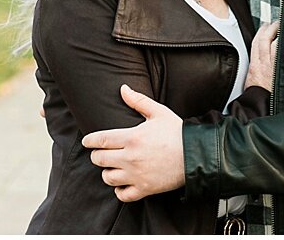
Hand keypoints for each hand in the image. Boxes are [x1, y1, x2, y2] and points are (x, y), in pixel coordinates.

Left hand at [80, 85, 185, 201]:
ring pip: (108, 178)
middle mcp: (131, 158)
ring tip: (111, 167)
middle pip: (100, 159)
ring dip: (107, 172)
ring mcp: (137, 175)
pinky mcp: (145, 189)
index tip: (87, 142)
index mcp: (132, 138)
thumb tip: (123, 88)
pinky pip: (123, 195)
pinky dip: (119, 190)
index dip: (90, 141)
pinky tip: (122, 183)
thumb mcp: (158, 112)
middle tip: (99, 154)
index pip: (101, 140)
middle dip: (97, 156)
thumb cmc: (177, 132)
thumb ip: (138, 101)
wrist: (196, 155)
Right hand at [245, 21, 278, 90]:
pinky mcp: (281, 70)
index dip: (261, 31)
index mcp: (254, 64)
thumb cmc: (256, 95)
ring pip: (276, 43)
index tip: (265, 26)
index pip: (256, 41)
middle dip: (271, 28)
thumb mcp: (250, 78)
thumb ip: (256, 67)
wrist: (259, 106)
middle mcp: (263, 62)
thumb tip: (260, 60)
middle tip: (277, 23)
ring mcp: (273, 65)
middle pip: (265, 38)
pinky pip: (283, 53)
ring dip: (280, 34)